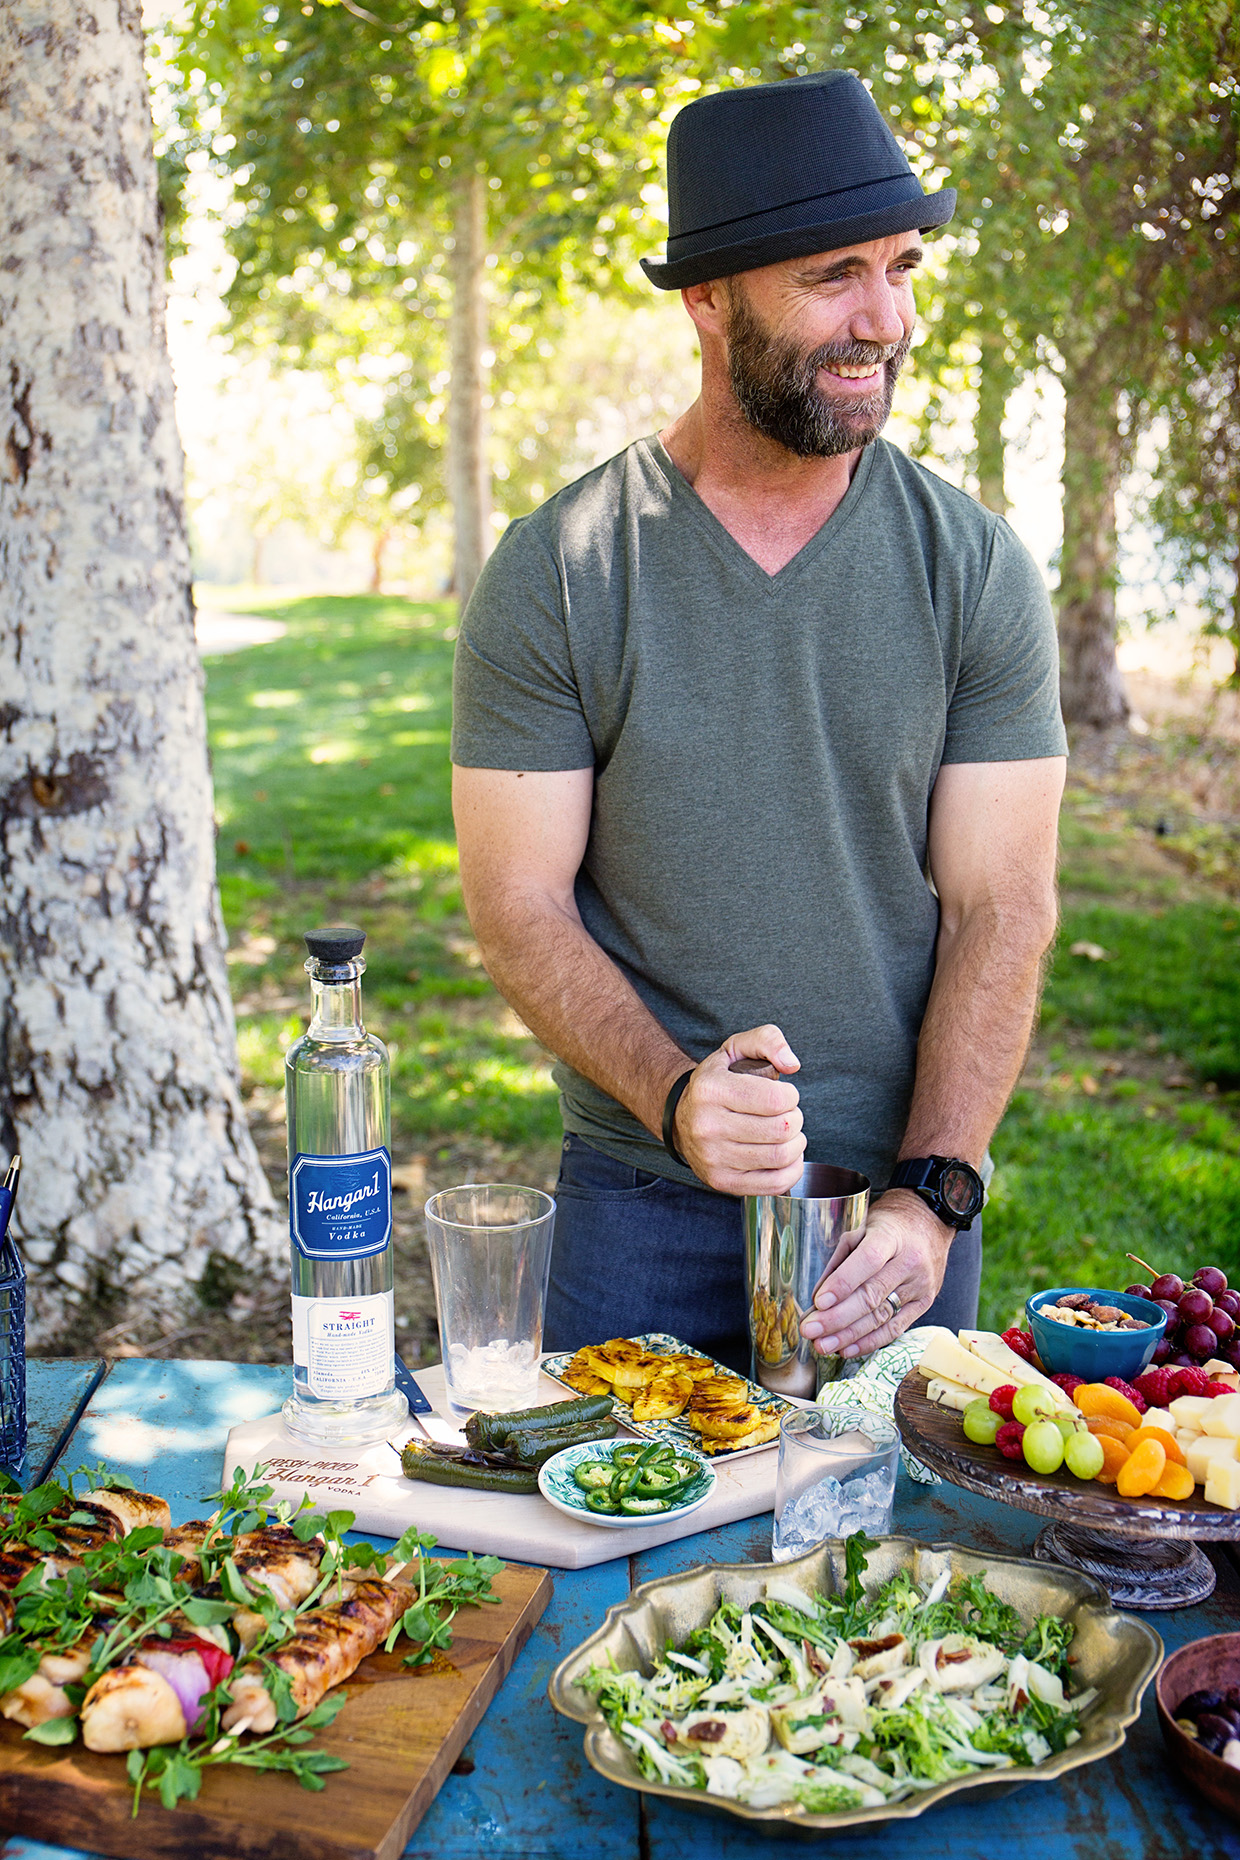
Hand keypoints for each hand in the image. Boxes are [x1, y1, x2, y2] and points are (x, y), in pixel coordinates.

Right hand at [672, 1025, 804, 1194]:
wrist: (682, 1119)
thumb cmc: (718, 1082)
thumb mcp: (736, 1048)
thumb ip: (768, 1040)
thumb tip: (791, 1064)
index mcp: (710, 1090)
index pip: (776, 1099)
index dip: (791, 1095)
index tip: (785, 1095)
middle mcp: (706, 1126)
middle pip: (782, 1129)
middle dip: (795, 1119)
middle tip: (787, 1114)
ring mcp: (712, 1158)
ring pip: (781, 1156)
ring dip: (796, 1143)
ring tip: (786, 1133)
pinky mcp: (722, 1182)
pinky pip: (775, 1183)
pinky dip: (792, 1169)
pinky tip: (784, 1155)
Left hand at [799, 1190, 953, 1358]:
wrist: (929, 1223)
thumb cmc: (889, 1226)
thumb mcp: (862, 1228)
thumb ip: (840, 1257)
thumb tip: (818, 1293)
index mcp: (891, 1236)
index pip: (868, 1261)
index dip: (843, 1283)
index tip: (818, 1301)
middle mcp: (910, 1262)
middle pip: (872, 1295)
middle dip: (837, 1318)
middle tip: (810, 1330)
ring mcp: (920, 1286)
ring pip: (881, 1316)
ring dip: (849, 1335)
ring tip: (822, 1345)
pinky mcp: (925, 1303)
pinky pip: (895, 1328)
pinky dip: (869, 1342)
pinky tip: (847, 1348)